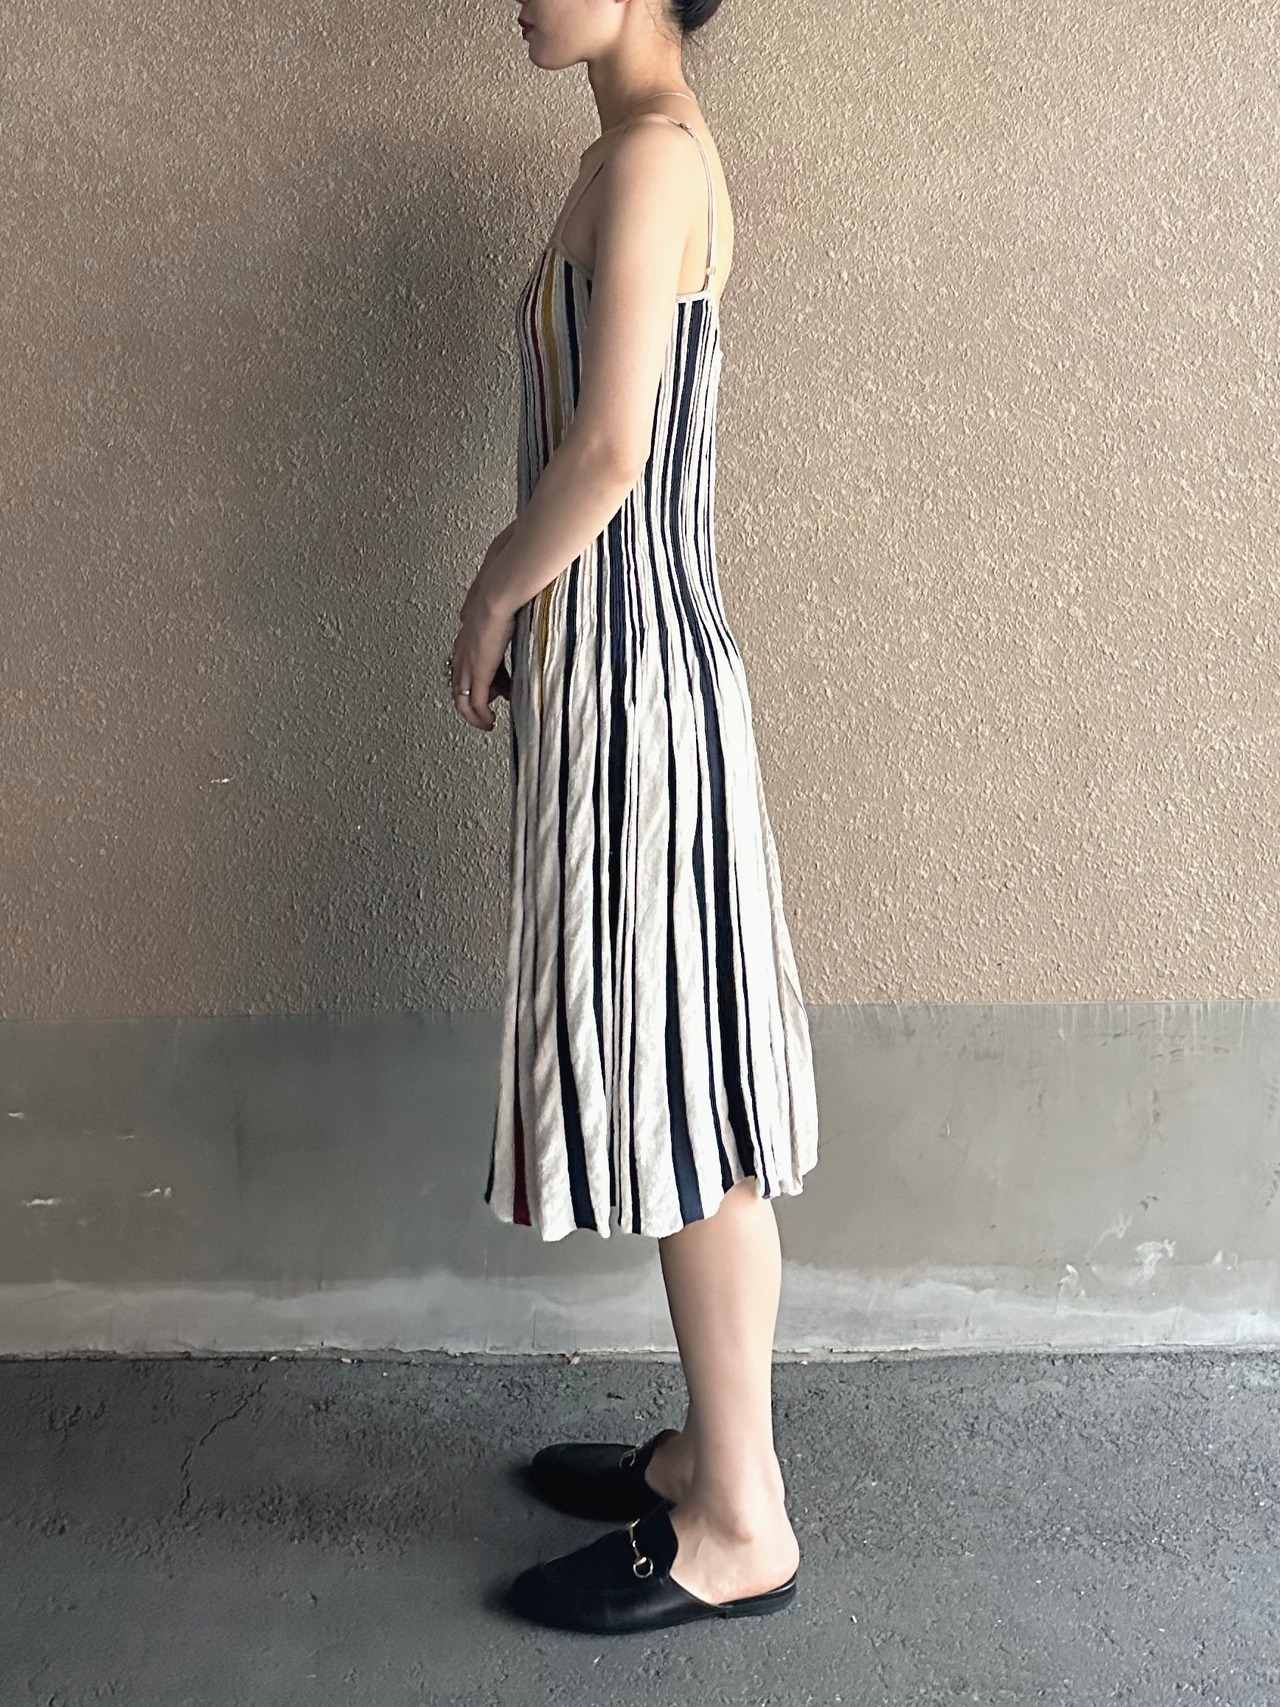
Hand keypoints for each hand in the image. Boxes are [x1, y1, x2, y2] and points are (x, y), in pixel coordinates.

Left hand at [449, 536, 514, 731]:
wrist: (506, 584)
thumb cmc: (512, 580)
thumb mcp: (512, 586)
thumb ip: (516, 591)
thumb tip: (528, 587)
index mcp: (472, 625)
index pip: (470, 656)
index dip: (482, 673)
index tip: (498, 683)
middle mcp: (466, 643)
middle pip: (461, 678)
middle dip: (477, 695)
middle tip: (491, 707)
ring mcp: (469, 657)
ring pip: (462, 694)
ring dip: (475, 711)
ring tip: (486, 722)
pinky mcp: (479, 668)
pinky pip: (475, 701)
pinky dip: (479, 716)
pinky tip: (488, 724)